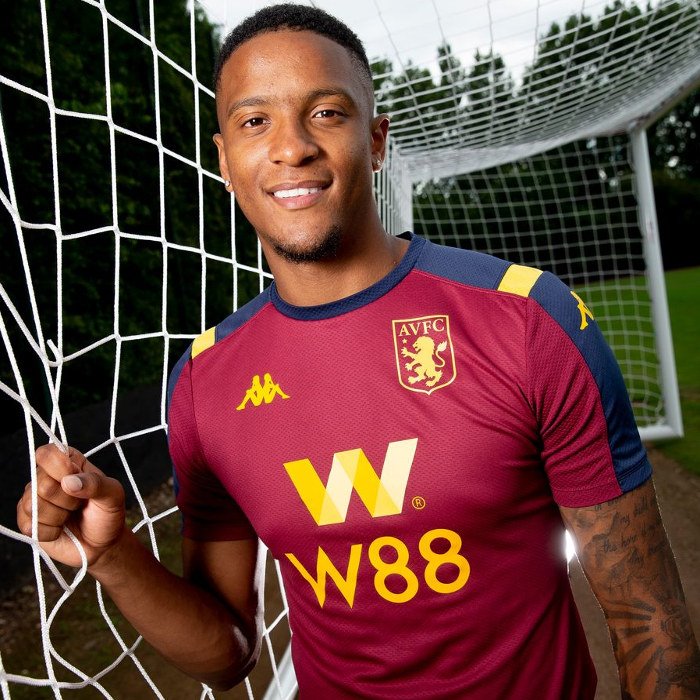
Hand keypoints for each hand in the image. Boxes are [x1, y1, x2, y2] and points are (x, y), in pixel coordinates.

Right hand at [16, 444, 125, 567]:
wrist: (101, 543)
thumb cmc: (107, 513)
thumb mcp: (113, 495)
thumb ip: (96, 483)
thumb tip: (69, 481)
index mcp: (68, 462)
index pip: (47, 454)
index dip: (59, 468)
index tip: (75, 480)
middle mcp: (46, 477)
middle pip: (42, 484)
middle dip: (67, 500)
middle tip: (79, 504)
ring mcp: (33, 499)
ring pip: (34, 506)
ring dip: (59, 516)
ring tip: (71, 515)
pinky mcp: (27, 521)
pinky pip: (30, 526)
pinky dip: (50, 531)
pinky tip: (60, 529)